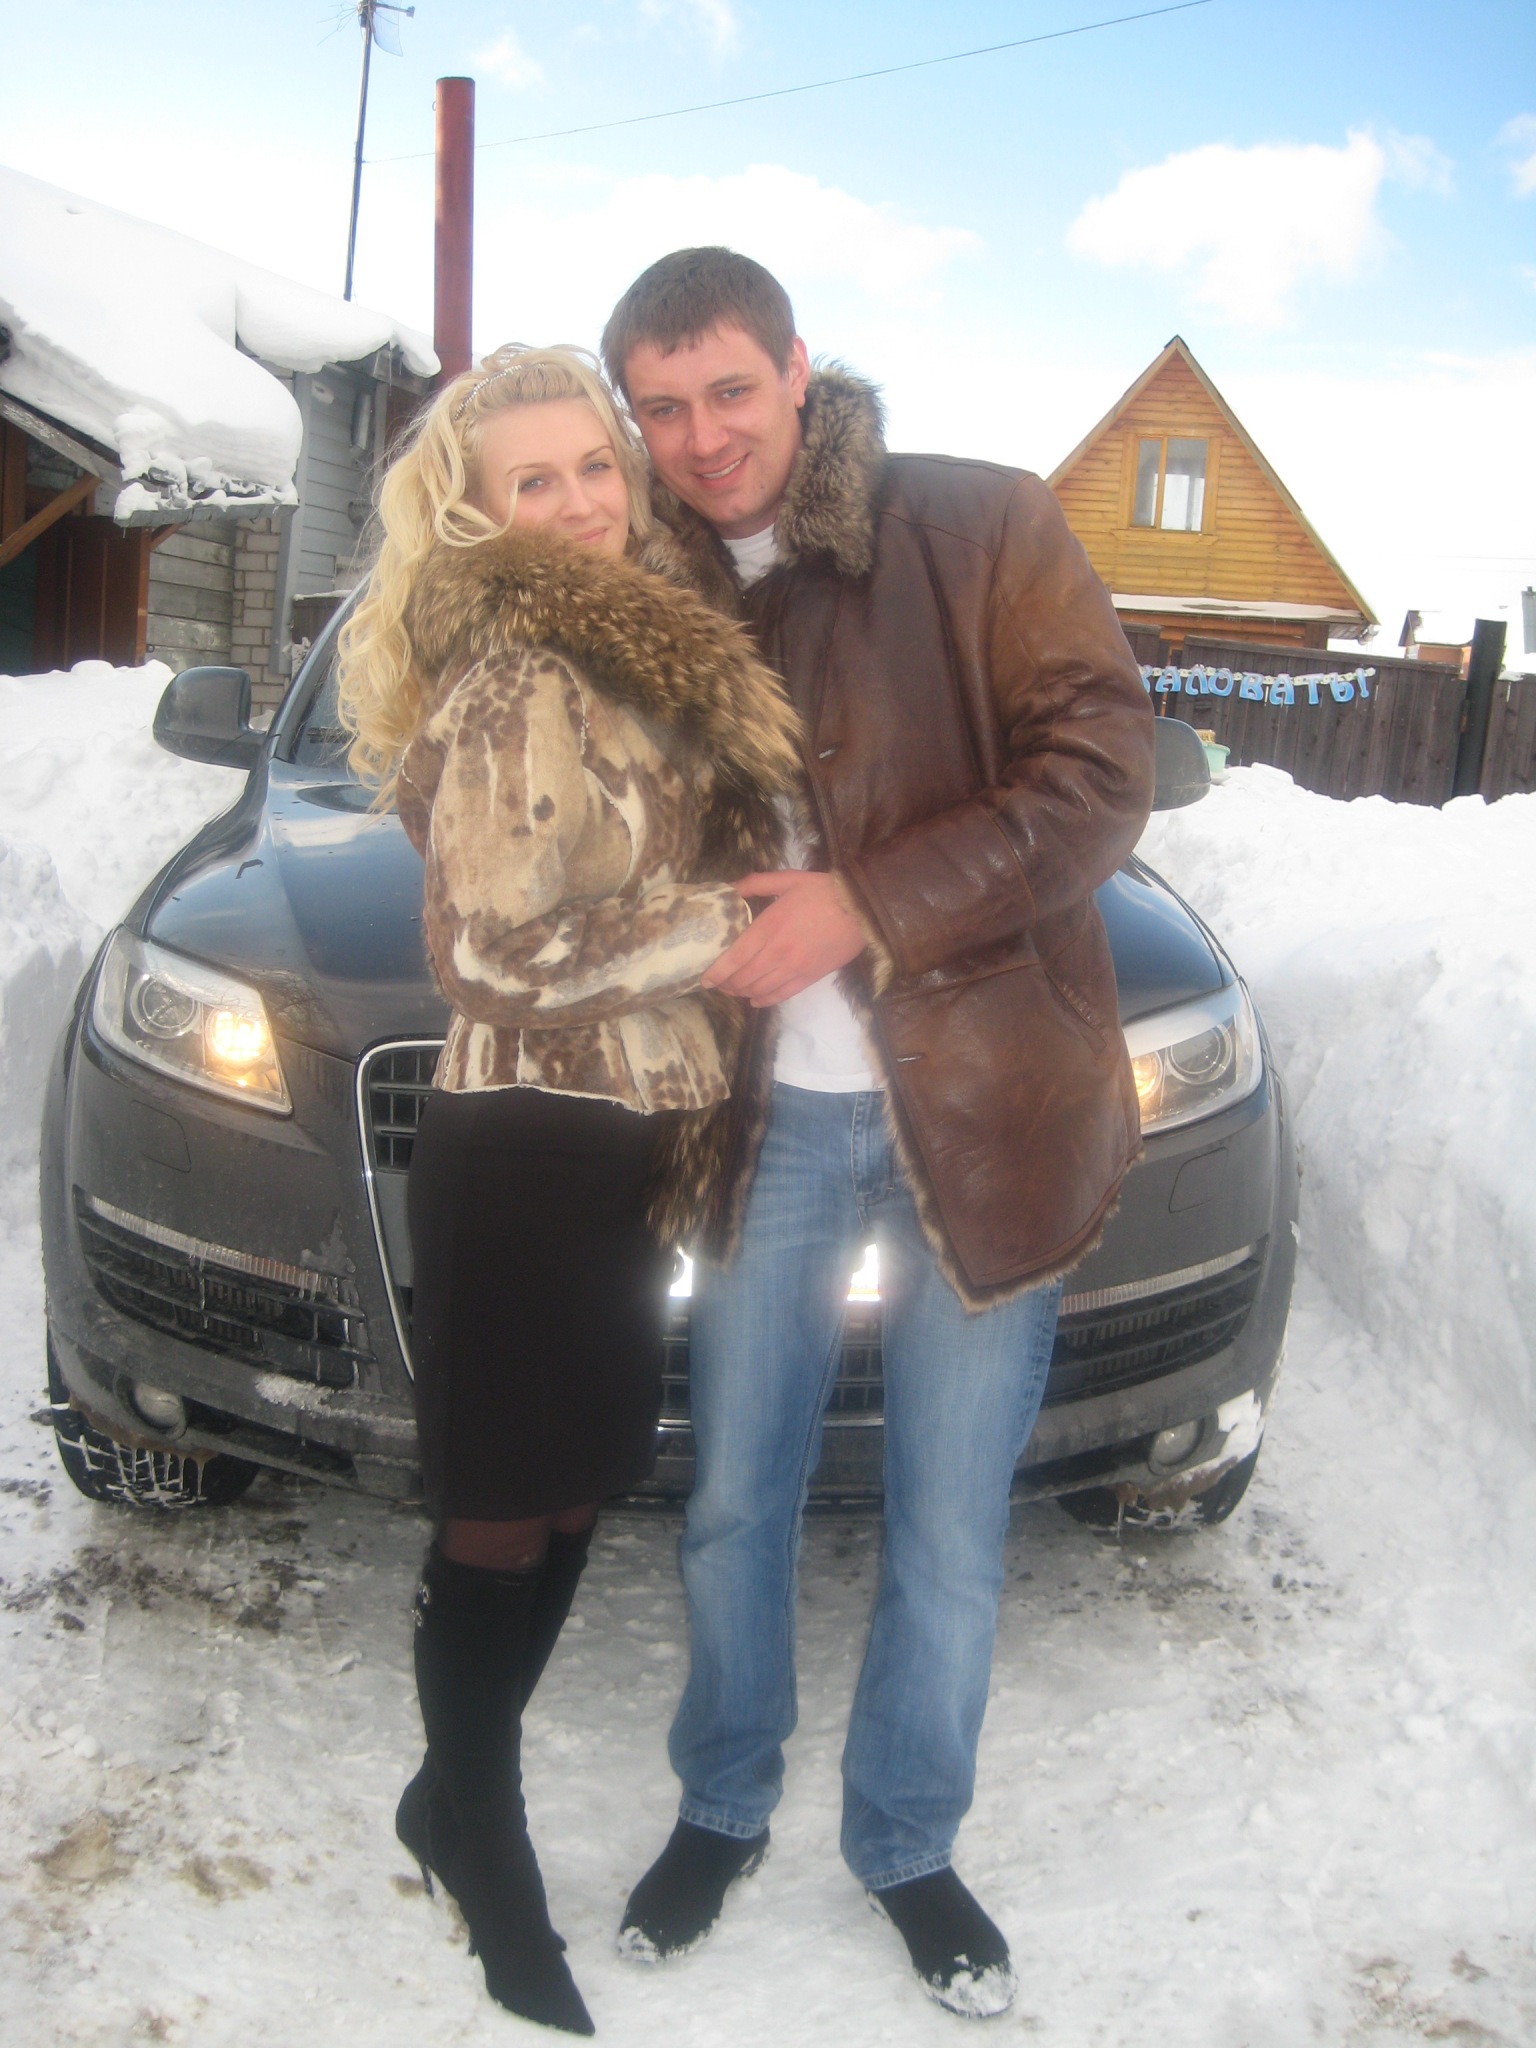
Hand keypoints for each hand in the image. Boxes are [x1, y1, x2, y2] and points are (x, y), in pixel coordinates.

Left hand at [701, 871, 867, 1005]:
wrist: (861, 910)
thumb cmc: (824, 891)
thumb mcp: (789, 879)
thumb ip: (757, 883)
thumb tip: (732, 887)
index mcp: (769, 926)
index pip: (735, 957)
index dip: (716, 972)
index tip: (705, 979)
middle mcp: (778, 952)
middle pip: (744, 978)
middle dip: (727, 984)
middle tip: (718, 984)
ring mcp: (794, 968)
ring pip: (760, 990)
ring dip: (742, 993)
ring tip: (734, 991)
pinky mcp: (810, 978)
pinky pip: (781, 995)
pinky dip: (765, 1000)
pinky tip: (756, 1000)